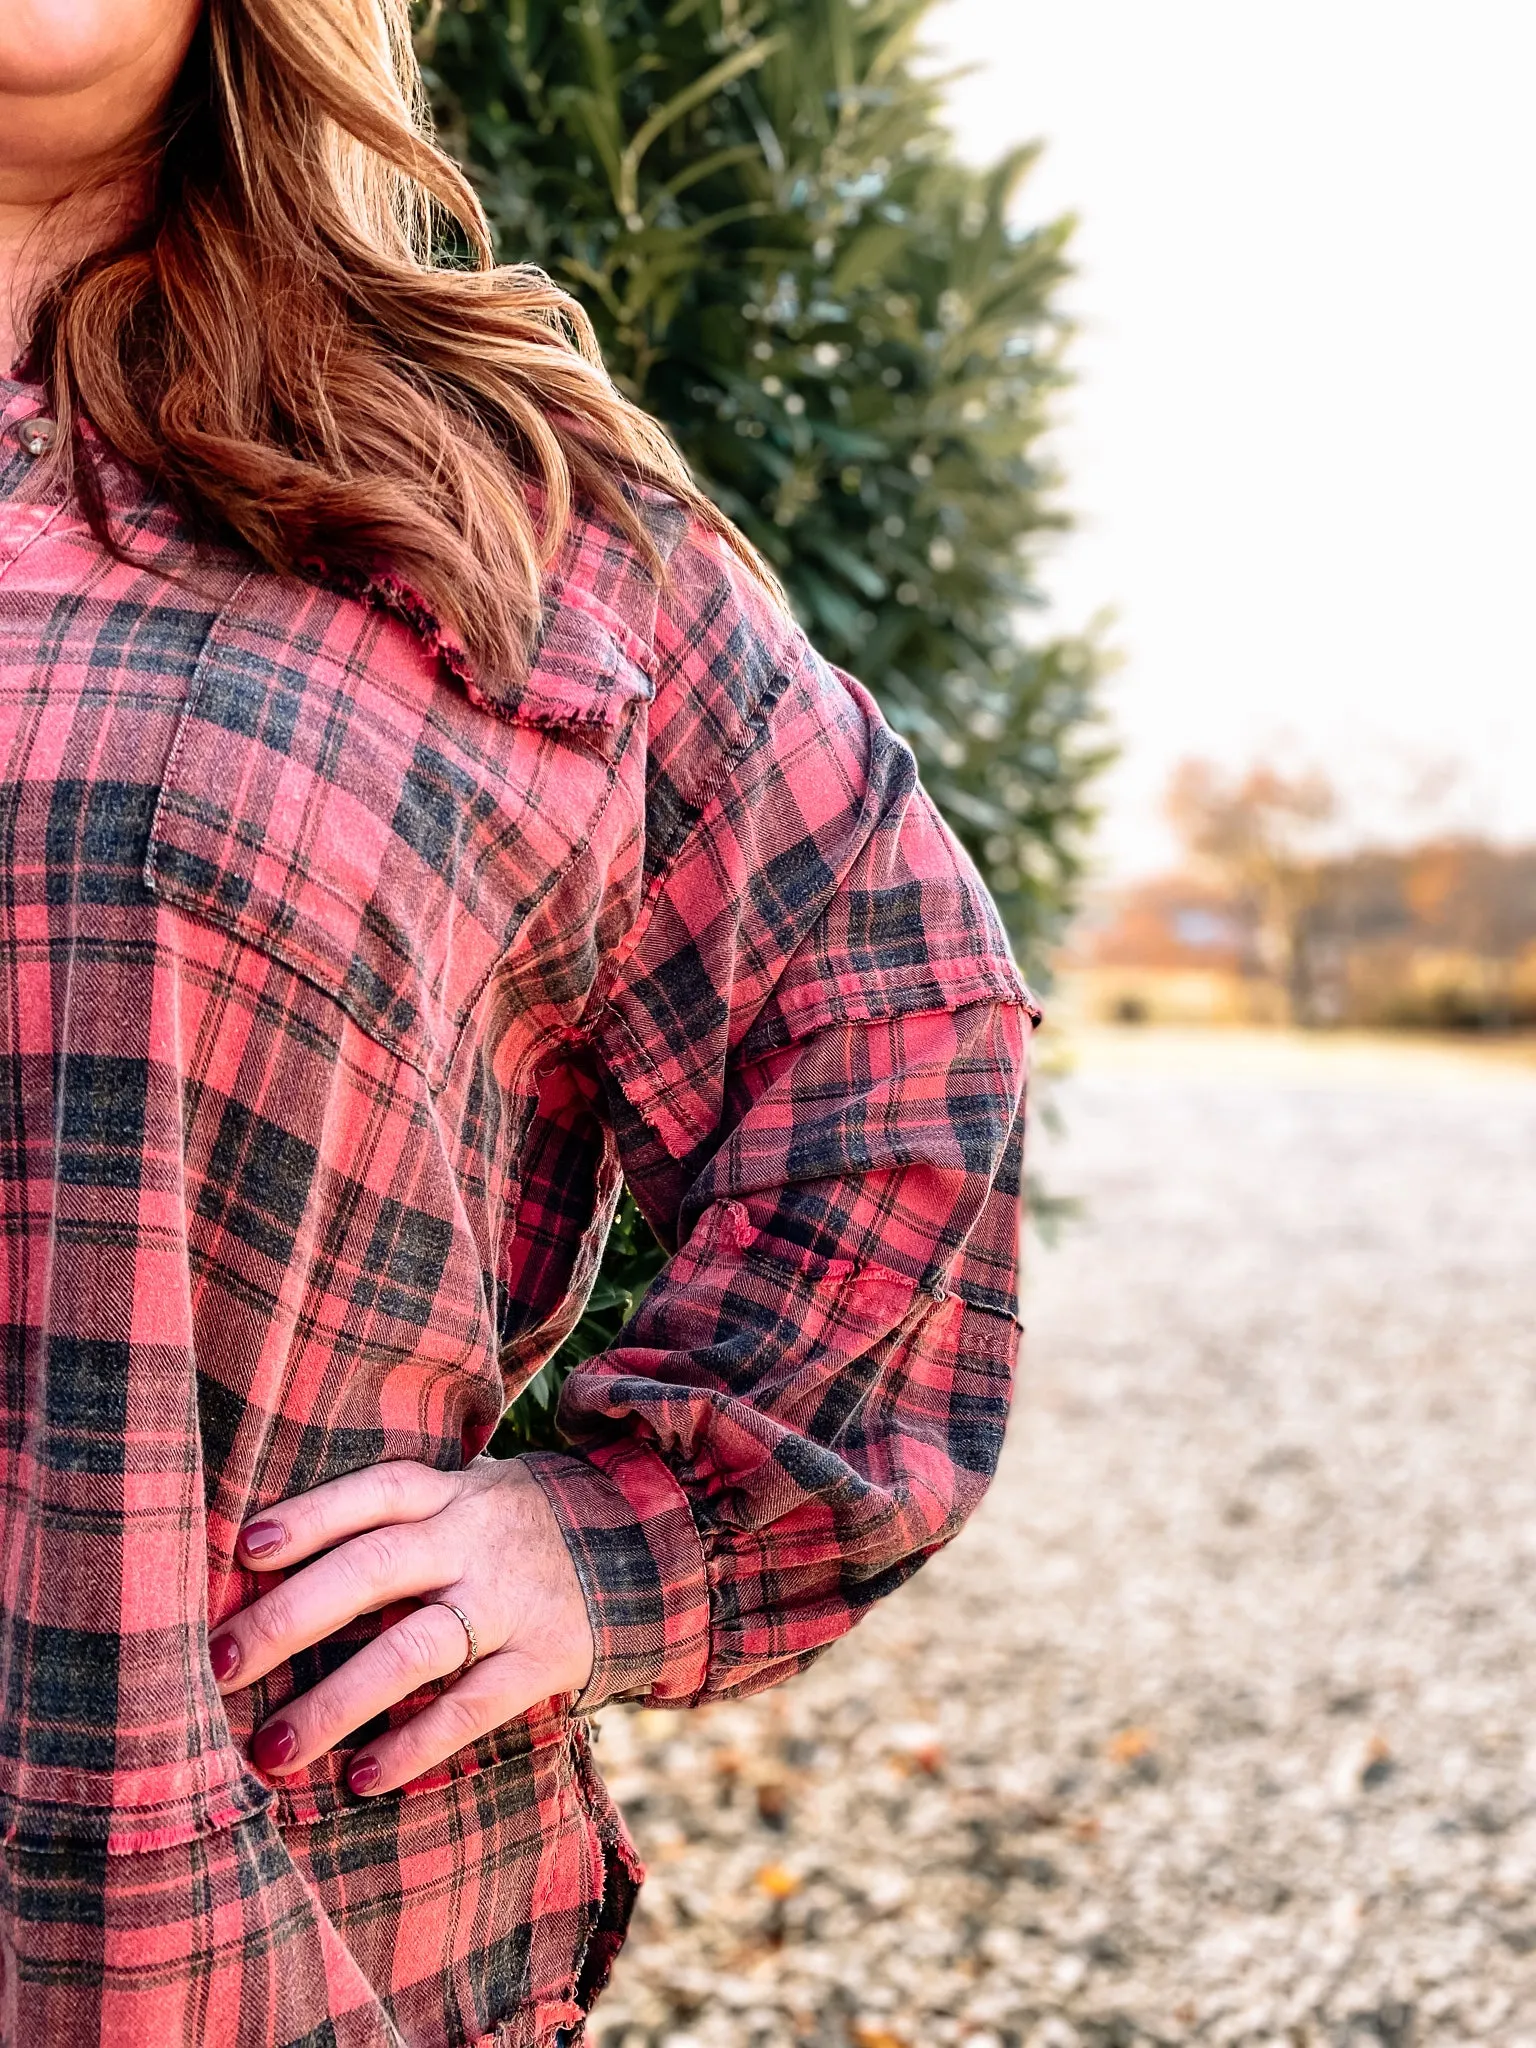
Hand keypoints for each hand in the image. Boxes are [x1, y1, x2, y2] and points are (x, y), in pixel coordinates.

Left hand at [208, 1458, 594, 1796]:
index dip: (311, 1515)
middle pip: (376, 1567)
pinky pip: (472, 1708)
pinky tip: (361, 1777)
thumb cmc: (508, 1531)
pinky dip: (415, 1745)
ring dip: (337, 1701)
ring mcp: (511, 1602)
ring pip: (416, 1648)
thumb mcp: (464, 1499)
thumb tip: (265, 1560)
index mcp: (452, 1495)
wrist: (639, 1547)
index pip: (375, 1492)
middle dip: (290, 1617)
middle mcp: (475, 1540)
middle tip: (217, 1665)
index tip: (245, 1550)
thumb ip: (394, 1522)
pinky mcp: (544, 1659)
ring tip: (273, 1751)